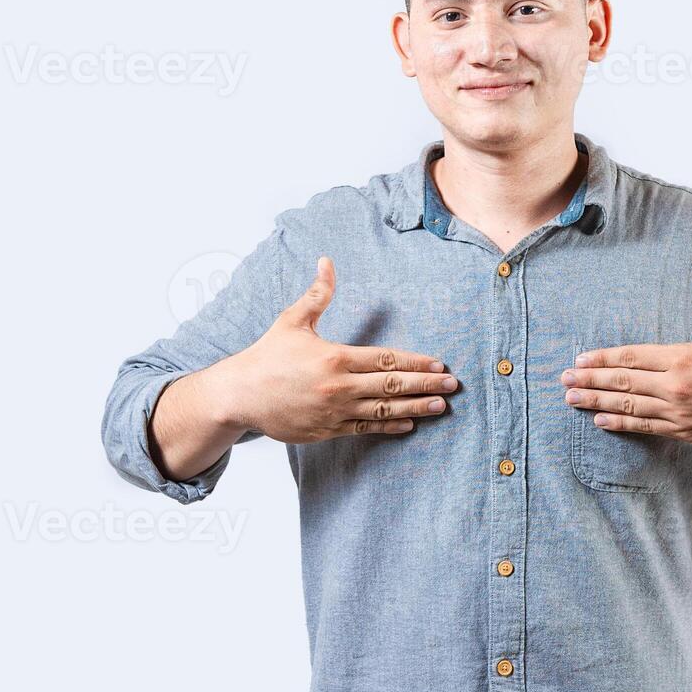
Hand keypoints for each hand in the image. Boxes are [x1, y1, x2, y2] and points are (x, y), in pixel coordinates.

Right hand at [214, 256, 458, 442]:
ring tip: (440, 407)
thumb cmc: (266, 356)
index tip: (439, 363)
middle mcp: (339, 386)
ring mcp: (335, 411)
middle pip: (392, 385)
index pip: (386, 358)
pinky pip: (365, 429)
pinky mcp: (327, 430)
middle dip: (426, 384)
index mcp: (335, 358)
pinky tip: (408, 425)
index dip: (415, 361)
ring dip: (415, 409)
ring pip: (383, 410)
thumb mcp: (292, 321)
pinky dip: (388, 426)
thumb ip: (317, 294)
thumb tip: (327, 262)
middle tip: (452, 385)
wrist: (239, 396)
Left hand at [560, 255, 691, 444]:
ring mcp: (678, 412)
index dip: (602, 358)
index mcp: (682, 357)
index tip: (581, 358)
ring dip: (597, 402)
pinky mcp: (684, 431)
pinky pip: (645, 427)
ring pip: (628, 407)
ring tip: (572, 398)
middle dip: (590, 380)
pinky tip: (600, 419)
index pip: (631, 357)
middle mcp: (676, 386)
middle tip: (564, 379)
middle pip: (623, 382)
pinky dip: (620, 423)